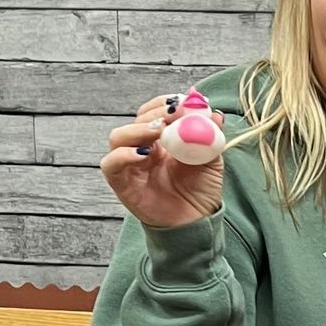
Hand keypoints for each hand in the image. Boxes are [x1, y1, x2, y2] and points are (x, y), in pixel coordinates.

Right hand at [100, 96, 225, 228]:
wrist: (197, 223)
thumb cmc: (201, 192)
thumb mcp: (211, 159)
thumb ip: (211, 136)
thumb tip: (214, 114)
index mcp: (162, 140)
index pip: (152, 111)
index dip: (163, 104)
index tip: (181, 102)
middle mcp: (142, 148)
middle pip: (137, 120)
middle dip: (156, 113)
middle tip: (174, 114)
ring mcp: (130, 165)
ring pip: (118, 137)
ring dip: (138, 129)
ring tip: (160, 131)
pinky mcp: (122, 184)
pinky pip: (111, 164)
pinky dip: (123, 155)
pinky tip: (144, 154)